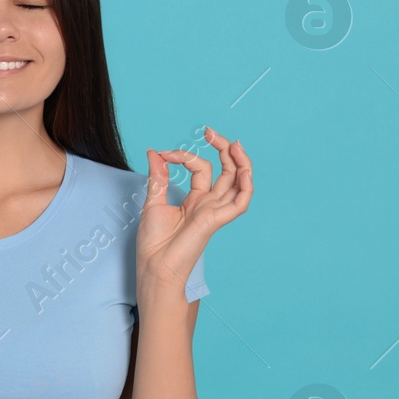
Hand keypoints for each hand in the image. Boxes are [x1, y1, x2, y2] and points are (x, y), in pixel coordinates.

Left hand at [138, 126, 251, 292]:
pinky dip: (245, 186)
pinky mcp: (216, 221)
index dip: (184, 156)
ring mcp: (215, 212)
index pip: (201, 169)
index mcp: (195, 200)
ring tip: (233, 143)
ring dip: (240, 162)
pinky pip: (240, 203)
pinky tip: (243, 170)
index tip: (163, 154)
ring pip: (239, 184)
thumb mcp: (153, 201)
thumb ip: (158, 176)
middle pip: (227, 172)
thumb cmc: (154, 243)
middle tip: (210, 132)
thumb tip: (155, 152)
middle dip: (223, 150)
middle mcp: (209, 205)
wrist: (154, 266)